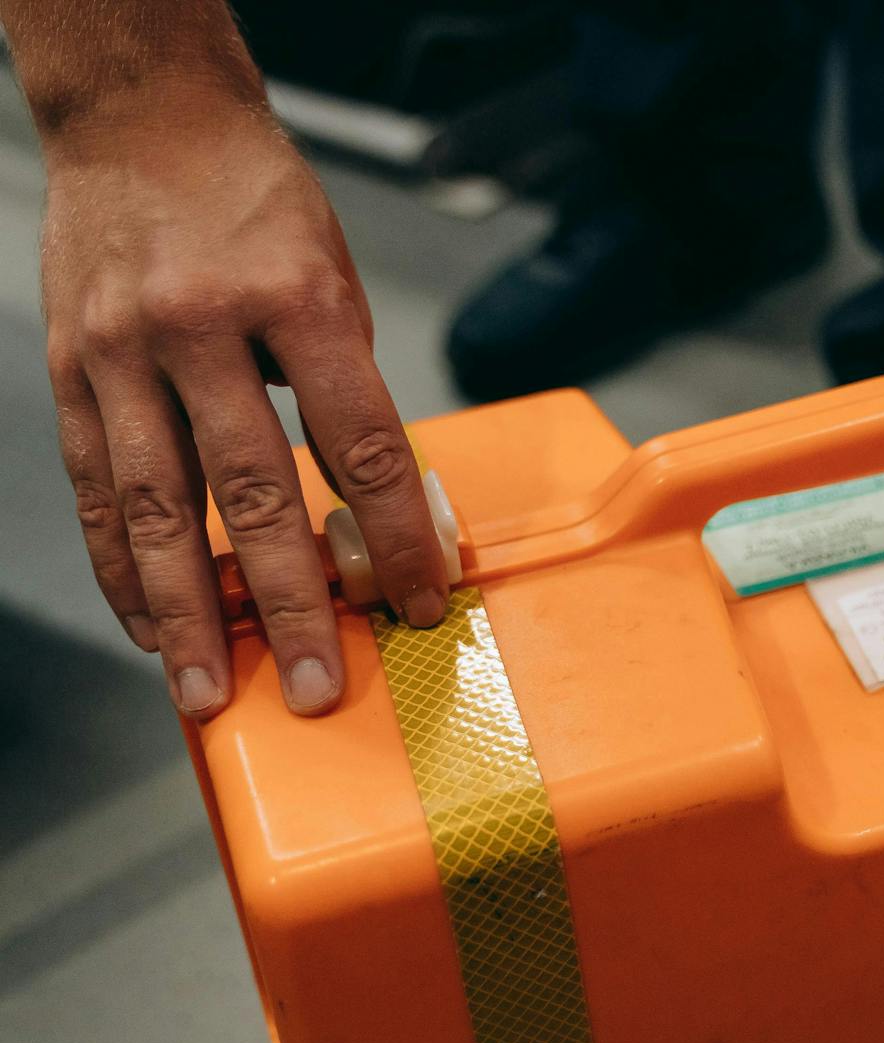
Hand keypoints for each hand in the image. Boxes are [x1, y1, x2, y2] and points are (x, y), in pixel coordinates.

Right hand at [41, 90, 446, 719]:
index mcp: (297, 298)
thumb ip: (346, 386)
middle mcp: (203, 327)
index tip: (420, 601)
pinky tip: (148, 622)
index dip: (392, 536)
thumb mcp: (334, 275)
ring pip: (160, 507)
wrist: (145, 118)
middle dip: (289, 604)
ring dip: (188, 614)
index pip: (359, 444)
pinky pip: (96, 488)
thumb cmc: (256, 201)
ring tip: (209, 691)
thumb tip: (375, 507)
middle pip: (257, 492)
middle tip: (317, 688)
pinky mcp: (71, 368)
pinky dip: (121, 565)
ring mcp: (124, 350)